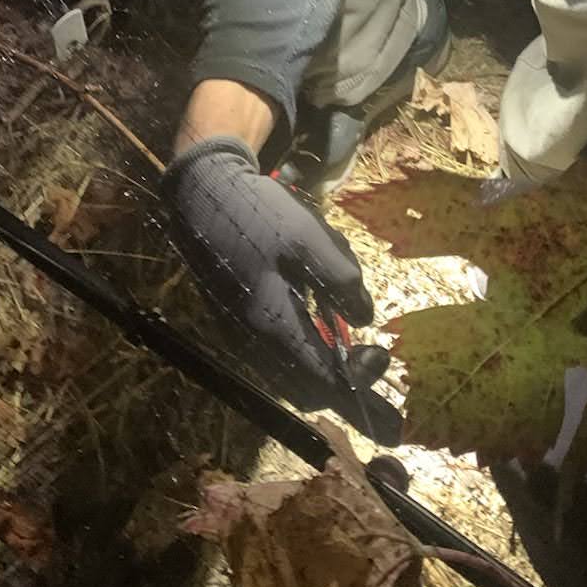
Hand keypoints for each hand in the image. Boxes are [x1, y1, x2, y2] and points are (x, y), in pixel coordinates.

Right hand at [161, 135, 401, 443]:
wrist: (201, 197)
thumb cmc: (256, 214)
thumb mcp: (307, 236)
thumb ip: (340, 277)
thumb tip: (367, 318)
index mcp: (272, 324)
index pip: (322, 379)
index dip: (358, 381)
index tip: (385, 356)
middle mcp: (254, 341)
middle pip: (306, 389)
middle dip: (347, 389)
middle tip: (378, 381)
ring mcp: (242, 334)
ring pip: (291, 374)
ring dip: (325, 367)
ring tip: (356, 344)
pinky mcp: (237, 321)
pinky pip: (277, 354)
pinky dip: (306, 350)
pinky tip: (321, 315)